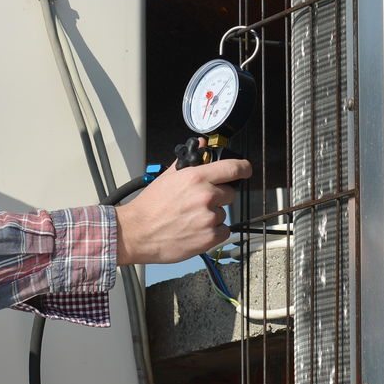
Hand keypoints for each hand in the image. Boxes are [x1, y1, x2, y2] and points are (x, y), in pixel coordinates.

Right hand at [114, 157, 250, 265]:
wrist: (137, 233)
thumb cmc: (150, 206)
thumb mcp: (167, 177)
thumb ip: (188, 161)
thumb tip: (202, 146)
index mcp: (196, 178)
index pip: (233, 168)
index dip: (243, 168)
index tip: (245, 170)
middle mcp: (206, 196)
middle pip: (229, 193)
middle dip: (218, 197)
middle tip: (199, 202)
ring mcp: (209, 218)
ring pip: (223, 214)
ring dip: (212, 216)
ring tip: (191, 219)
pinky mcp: (209, 238)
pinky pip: (223, 232)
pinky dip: (213, 232)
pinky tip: (195, 230)